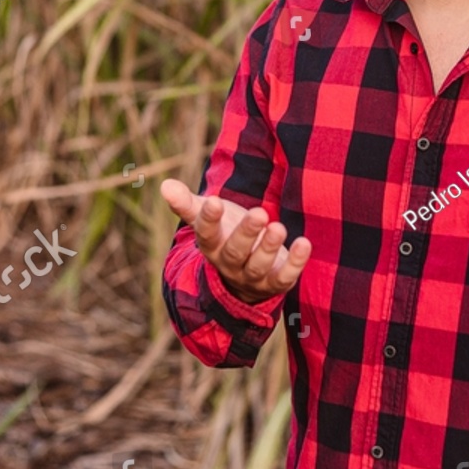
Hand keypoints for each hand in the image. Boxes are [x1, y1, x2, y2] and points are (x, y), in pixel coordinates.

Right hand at [160, 179, 310, 305]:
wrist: (246, 268)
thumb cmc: (226, 232)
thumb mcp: (208, 216)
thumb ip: (188, 203)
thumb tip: (164, 185)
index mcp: (211, 245)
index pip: (206, 235)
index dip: (209, 220)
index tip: (214, 201)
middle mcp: (229, 264)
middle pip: (234, 252)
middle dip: (246, 234)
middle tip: (259, 213)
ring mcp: (252, 277)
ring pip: (258, 266)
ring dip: (268, 248)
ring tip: (278, 227)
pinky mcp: (275, 283)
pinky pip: (284, 278)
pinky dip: (295, 263)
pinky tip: (304, 243)